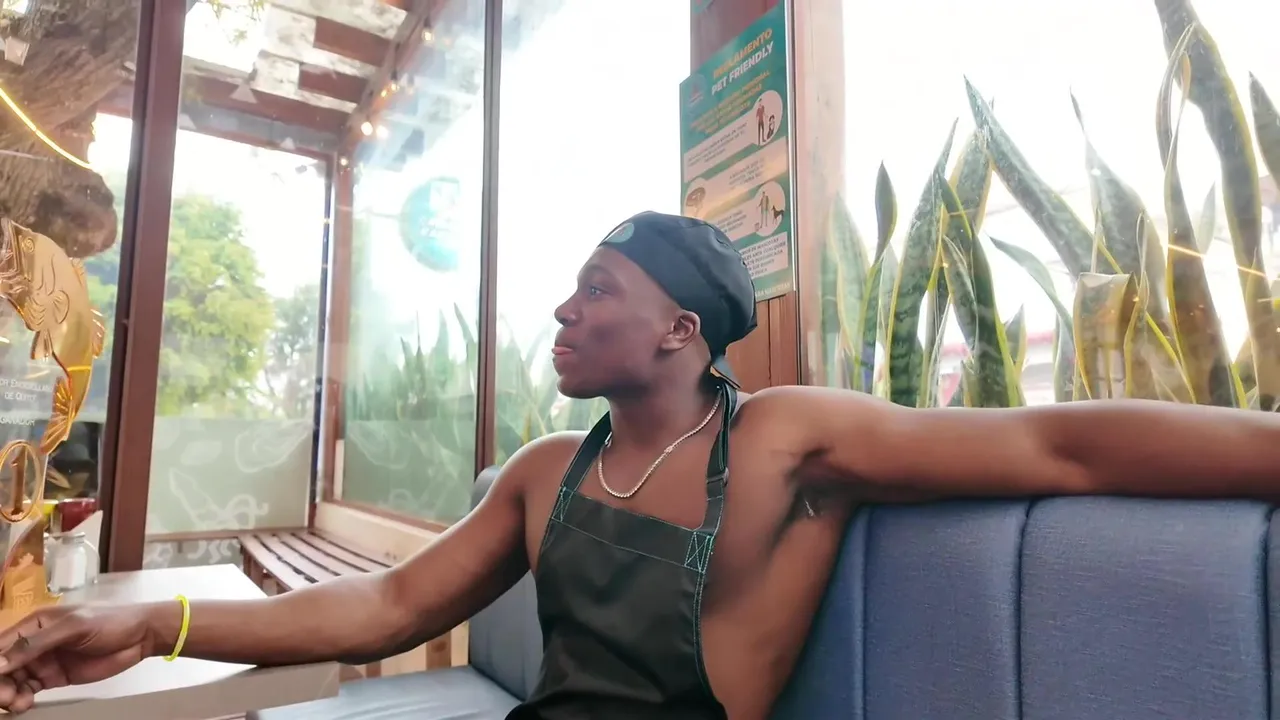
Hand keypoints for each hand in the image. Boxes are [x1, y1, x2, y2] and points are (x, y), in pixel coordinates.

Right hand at [0, 603, 166, 713]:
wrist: (141, 636)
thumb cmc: (110, 622)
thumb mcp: (74, 627)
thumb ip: (37, 644)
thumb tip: (0, 662)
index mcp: (35, 623)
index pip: (2, 644)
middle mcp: (34, 643)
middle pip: (3, 665)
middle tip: (6, 697)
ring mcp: (43, 661)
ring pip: (12, 680)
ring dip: (8, 693)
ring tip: (17, 703)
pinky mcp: (54, 677)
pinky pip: (28, 690)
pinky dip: (21, 699)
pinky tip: (24, 704)